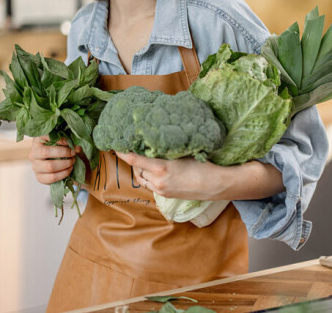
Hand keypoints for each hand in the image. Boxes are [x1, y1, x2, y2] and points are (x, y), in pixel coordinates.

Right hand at [29, 136, 78, 184]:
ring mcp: (35, 166)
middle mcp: (33, 153)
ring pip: (49, 166)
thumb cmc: (63, 149)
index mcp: (38, 141)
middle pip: (45, 152)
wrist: (59, 163)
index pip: (44, 136)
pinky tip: (69, 169)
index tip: (68, 142)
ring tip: (72, 162)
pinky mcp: (39, 177)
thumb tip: (76, 148)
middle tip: (73, 153)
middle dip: (63, 153)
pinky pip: (52, 177)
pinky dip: (63, 174)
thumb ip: (71, 143)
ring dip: (65, 164)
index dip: (58, 139)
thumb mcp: (66, 142)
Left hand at [115, 151, 284, 200]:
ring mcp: (161, 189)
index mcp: (161, 167)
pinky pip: (151, 184)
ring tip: (148, 159)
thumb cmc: (204, 164)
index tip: (114, 144)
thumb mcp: (185, 151)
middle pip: (137, 168)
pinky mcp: (165, 195)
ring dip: (142, 169)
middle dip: (136, 159)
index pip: (134, 158)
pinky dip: (150, 176)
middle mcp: (158, 180)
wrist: (217, 184)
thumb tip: (157, 135)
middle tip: (135, 148)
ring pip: (143, 177)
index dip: (122, 152)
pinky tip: (159, 170)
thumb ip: (168, 146)